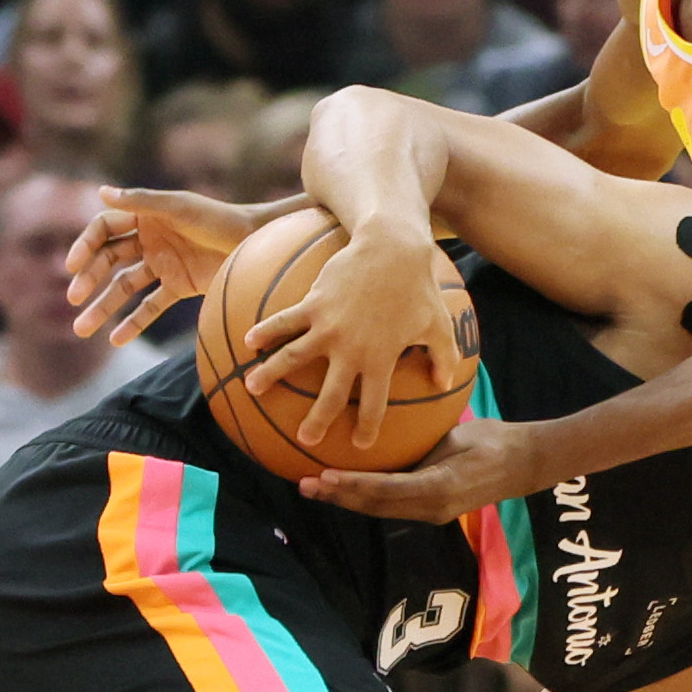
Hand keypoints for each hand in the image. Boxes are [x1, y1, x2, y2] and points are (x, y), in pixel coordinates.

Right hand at [66, 186, 259, 343]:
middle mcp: (148, 239)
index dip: (85, 246)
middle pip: (108, 261)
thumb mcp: (179, 208)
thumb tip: (102, 192)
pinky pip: (150, 307)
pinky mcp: (178, 287)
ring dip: (103, 307)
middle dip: (89, 279)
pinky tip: (114, 340)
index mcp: (145, 215)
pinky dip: (133, 323)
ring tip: (81, 329)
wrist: (256, 244)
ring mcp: (162, 265)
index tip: (72, 266)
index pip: (104, 230)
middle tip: (73, 299)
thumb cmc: (219, 219)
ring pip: (123, 288)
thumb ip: (142, 202)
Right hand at [242, 222, 460, 449]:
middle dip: (317, 420)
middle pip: (331, 394)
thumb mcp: (439, 325)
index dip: (368, 428)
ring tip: (251, 388)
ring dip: (271, 374)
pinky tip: (248, 341)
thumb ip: (443, 357)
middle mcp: (351, 349)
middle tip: (306, 439)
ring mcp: (328, 326)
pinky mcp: (314, 303)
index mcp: (381, 359)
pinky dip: (265, 330)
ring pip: (293, 357)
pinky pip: (284, 320)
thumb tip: (443, 382)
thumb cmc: (418, 287)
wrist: (392, 247)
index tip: (360, 443)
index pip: (375, 404)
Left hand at [299, 415, 539, 521]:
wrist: (524, 463)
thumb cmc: (494, 441)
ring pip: (380, 509)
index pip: (384, 490)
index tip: (323, 478)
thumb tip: (383, 437)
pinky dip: (366, 496)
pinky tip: (347, 487)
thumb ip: (421, 450)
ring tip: (316, 488)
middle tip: (304, 485)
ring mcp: (433, 513)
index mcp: (437, 489)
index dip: (352, 486)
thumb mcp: (455, 438)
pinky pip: (392, 504)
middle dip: (339, 497)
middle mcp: (431, 508)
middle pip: (375, 506)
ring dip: (348, 499)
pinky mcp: (433, 510)